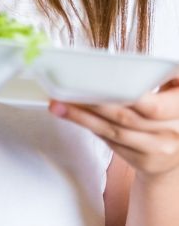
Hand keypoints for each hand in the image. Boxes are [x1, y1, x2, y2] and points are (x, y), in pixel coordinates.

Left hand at [50, 79, 178, 177]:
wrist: (178, 154)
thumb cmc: (170, 112)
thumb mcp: (173, 92)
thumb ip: (158, 77)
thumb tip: (116, 63)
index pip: (152, 106)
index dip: (124, 96)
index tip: (96, 84)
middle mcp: (174, 132)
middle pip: (126, 117)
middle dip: (93, 104)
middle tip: (66, 92)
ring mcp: (159, 150)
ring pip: (114, 132)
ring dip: (83, 117)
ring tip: (59, 104)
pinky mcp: (144, 162)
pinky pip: (113, 142)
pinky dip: (91, 127)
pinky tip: (74, 115)